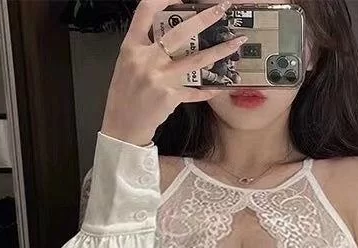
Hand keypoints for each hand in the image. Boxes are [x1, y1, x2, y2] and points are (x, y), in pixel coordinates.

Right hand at [101, 0, 245, 145]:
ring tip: (235, 43)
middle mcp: (147, 59)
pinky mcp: (171, 97)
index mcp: (132, 46)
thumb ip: (144, 47)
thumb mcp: (126, 64)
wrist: (122, 126)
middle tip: (221, 9)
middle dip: (204, 18)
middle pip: (179, 32)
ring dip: (219, 51)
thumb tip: (167, 35)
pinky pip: (195, 90)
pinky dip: (208, 88)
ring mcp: (160, 78)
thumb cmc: (124, 95)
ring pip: (196, 60)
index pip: (145, 11)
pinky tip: (220, 86)